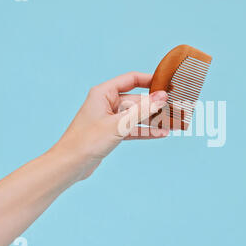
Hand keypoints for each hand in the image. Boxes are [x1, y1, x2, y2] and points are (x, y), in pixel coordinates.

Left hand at [50, 72, 168, 179]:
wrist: (70, 165)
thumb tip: (162, 96)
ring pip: (137, 116)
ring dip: (154, 120)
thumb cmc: (88, 141)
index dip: (150, 81)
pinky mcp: (111, 133)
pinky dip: (145, 131)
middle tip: (176, 109)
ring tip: (174, 123)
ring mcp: (109, 119)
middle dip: (156, 106)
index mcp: (104, 93)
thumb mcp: (120, 124)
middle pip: (137, 100)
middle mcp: (107, 103)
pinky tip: (161, 133)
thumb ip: (143, 110)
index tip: (167, 84)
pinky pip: (132, 128)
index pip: (131, 79)